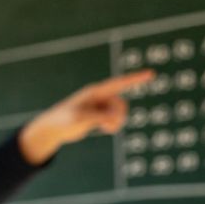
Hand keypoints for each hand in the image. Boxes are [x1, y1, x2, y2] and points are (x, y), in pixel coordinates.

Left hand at [18, 69, 154, 164]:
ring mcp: (100, 106)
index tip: (151, 74)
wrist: (53, 128)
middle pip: (121, 105)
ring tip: (104, 129)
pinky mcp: (99, 115)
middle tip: (106, 127)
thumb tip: (116, 119)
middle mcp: (100, 97)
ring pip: (120, 113)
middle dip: (118, 117)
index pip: (119, 84)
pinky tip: (105, 129)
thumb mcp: (81, 119)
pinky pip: (115, 119)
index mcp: (95, 92)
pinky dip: (113, 125)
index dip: (135, 79)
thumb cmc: (63, 120)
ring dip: (116, 122)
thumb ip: (99, 118)